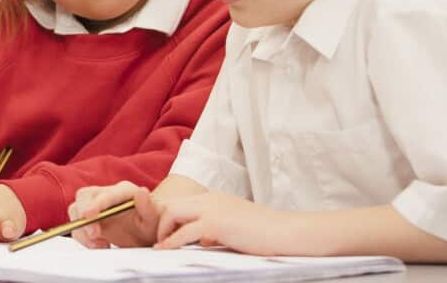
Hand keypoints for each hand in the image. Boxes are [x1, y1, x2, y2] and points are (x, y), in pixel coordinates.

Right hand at [68, 181, 159, 248]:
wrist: (144, 234)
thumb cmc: (150, 225)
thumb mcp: (153, 219)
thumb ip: (148, 206)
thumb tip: (142, 192)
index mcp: (124, 190)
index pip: (105, 194)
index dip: (96, 205)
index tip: (88, 216)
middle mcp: (107, 194)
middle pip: (84, 196)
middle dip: (84, 217)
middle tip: (95, 235)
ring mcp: (95, 204)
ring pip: (76, 210)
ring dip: (83, 230)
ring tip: (101, 244)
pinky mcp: (88, 217)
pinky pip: (76, 224)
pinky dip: (83, 236)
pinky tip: (98, 244)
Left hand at [155, 192, 294, 254]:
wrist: (287, 231)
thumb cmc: (266, 232)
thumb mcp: (236, 227)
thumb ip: (217, 230)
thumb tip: (203, 241)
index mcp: (215, 198)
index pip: (182, 203)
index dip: (170, 218)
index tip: (166, 234)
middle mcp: (210, 198)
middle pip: (172, 204)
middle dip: (160, 222)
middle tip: (159, 241)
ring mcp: (212, 209)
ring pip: (172, 212)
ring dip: (162, 230)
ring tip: (160, 246)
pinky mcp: (216, 223)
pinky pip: (184, 232)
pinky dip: (171, 241)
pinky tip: (165, 250)